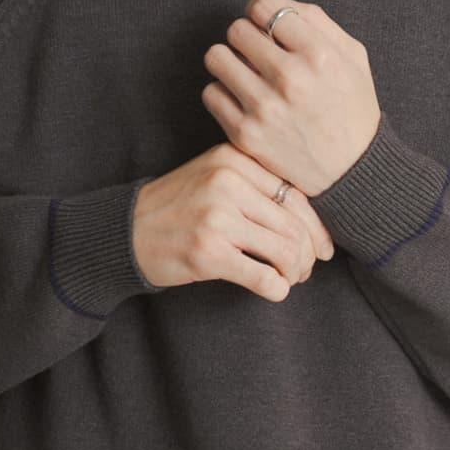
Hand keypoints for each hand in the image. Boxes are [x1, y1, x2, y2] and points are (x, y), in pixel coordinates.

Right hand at [132, 144, 335, 302]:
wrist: (125, 231)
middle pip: (295, 224)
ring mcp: (217, 218)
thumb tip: (314, 222)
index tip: (324, 247)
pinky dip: (277, 289)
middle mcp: (227, 183)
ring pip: (286, 251)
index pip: (296, 193)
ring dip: (295, 272)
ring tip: (289, 279)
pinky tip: (273, 290)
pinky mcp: (208, 253)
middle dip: (308, 254)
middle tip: (305, 269)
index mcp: (233, 159)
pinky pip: (264, 277)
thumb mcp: (214, 177)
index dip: (317, 227)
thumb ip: (257, 186)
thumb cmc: (177, 207)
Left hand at [200, 0, 380, 197]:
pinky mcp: (245, 134)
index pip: (264, 7)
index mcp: (319, 54)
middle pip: (237, 29)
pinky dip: (223, 92)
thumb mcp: (352, 56)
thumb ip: (313, 19)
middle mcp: (291, 79)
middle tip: (258, 52)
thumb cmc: (354, 108)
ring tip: (246, 72)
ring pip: (216, 58)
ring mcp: (265, 108)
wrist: (353, 172)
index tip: (266, 24)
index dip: (262, 11)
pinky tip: (243, 99)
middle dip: (246, 36)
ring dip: (228, 60)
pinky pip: (210, 93)